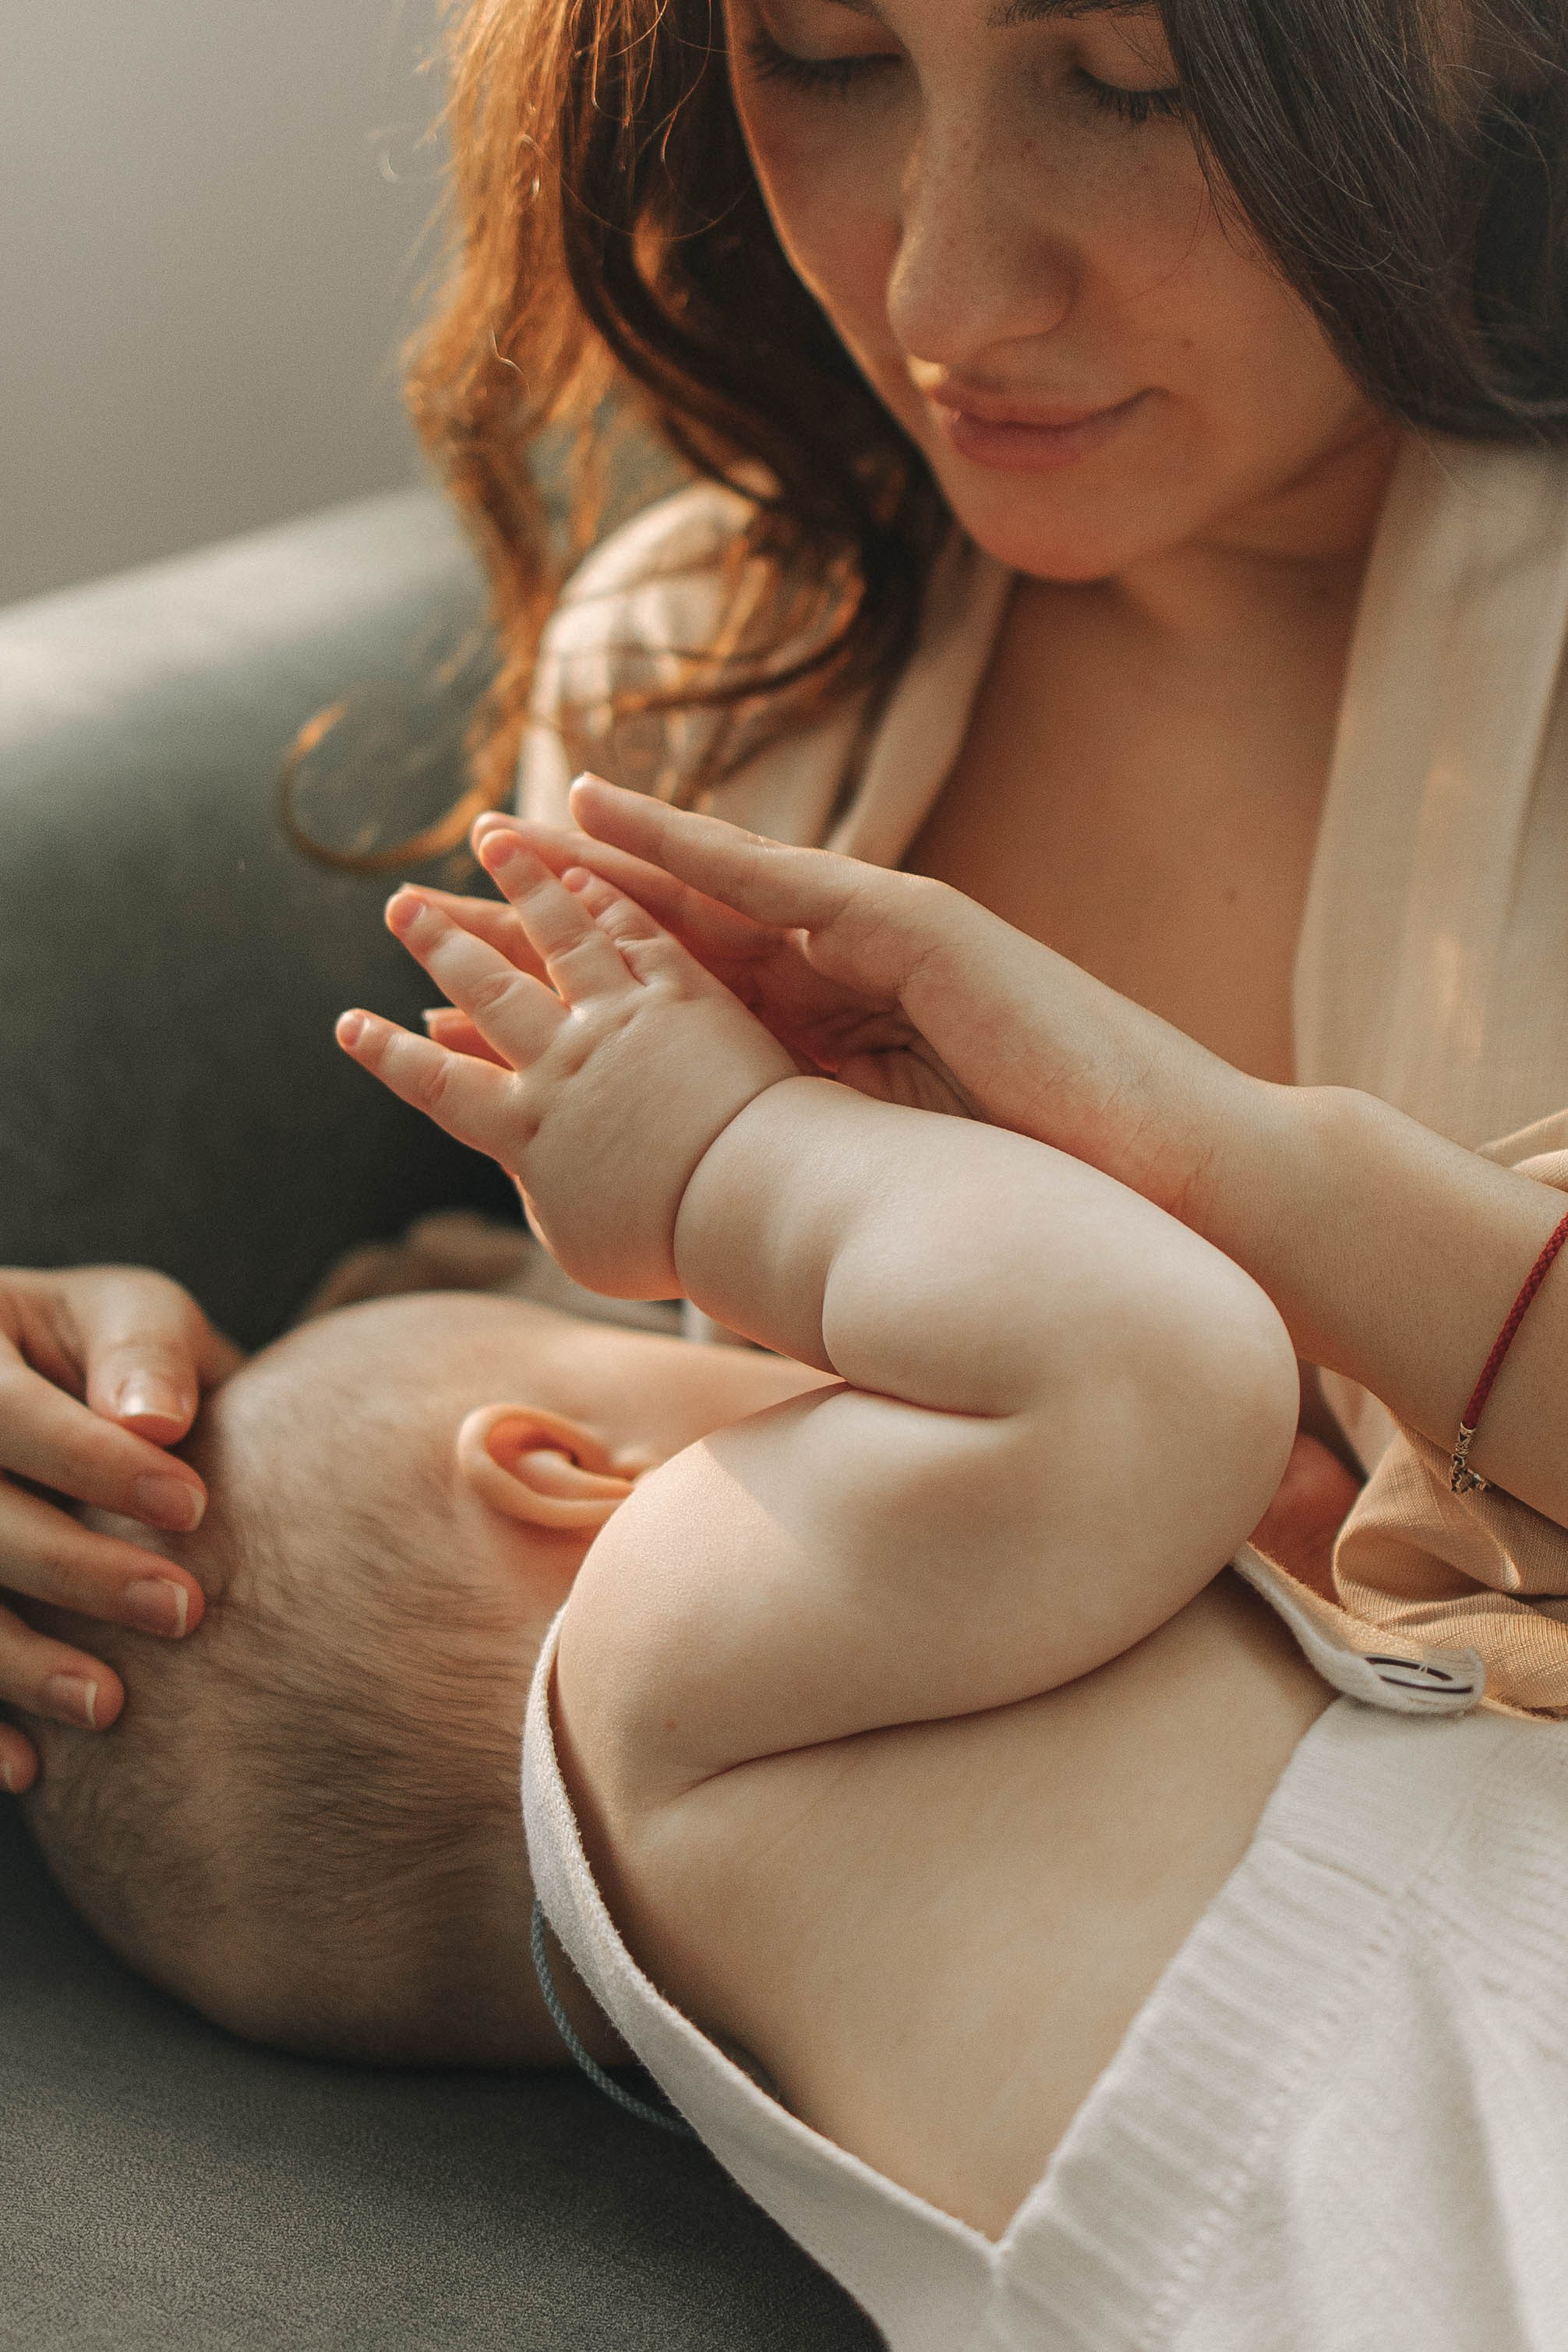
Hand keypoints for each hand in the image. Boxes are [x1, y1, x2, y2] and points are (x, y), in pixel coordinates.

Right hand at [0, 1268, 239, 1793]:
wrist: (85, 1407)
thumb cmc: (122, 1357)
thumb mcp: (137, 1317)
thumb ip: (146, 1353)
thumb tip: (155, 1420)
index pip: (5, 1413)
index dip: (90, 1462)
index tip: (192, 1506)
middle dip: (71, 1569)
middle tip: (181, 1611)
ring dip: (17, 1661)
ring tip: (110, 1705)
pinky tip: (28, 1767)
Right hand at [336, 832, 798, 1298]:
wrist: (747, 1206)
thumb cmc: (672, 1246)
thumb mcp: (586, 1245)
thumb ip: (547, 1194)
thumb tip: (527, 1170)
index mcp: (528, 1132)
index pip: (440, 1086)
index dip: (391, 1055)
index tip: (348, 1024)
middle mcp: (562, 1063)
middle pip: (489, 990)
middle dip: (440, 943)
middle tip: (400, 904)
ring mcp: (623, 1021)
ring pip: (560, 938)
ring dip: (521, 885)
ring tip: (490, 837)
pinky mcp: (684, 996)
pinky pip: (637, 936)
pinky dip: (605, 900)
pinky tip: (585, 868)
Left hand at [473, 779, 1258, 1223]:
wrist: (1181, 1194)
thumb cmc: (1053, 1215)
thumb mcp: (889, 1190)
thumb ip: (804, 1172)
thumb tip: (711, 1231)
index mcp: (839, 1048)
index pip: (687, 1011)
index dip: (580, 1001)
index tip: (475, 1005)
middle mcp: (852, 984)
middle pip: (677, 942)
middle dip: (560, 921)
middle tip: (444, 897)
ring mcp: (890, 943)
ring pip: (714, 894)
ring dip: (598, 865)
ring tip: (493, 836)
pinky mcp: (926, 925)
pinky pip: (785, 882)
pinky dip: (690, 848)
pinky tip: (599, 819)